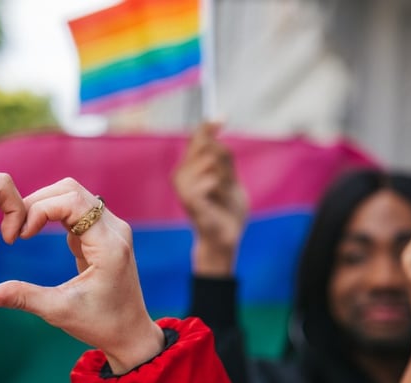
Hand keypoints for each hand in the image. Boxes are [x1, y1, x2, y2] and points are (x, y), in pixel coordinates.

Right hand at [0, 178, 164, 373]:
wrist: (129, 333)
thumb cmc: (99, 324)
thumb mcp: (58, 311)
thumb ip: (22, 298)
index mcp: (109, 245)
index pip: (72, 202)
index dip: (39, 210)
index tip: (21, 236)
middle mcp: (115, 229)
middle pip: (71, 190)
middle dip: (37, 202)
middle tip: (16, 230)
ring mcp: (111, 228)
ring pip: (73, 195)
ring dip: (44, 205)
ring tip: (23, 230)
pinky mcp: (104, 232)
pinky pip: (76, 208)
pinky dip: (52, 214)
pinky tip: (35, 233)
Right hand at [172, 123, 246, 275]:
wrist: (226, 237)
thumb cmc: (227, 210)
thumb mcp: (229, 177)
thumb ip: (223, 156)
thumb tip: (216, 125)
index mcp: (189, 168)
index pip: (196, 139)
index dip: (208, 126)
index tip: (223, 117)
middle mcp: (181, 174)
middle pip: (206, 146)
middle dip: (223, 161)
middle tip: (227, 181)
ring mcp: (182, 186)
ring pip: (211, 161)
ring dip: (224, 177)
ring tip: (222, 194)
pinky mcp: (188, 198)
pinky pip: (211, 179)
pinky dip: (221, 187)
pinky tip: (217, 199)